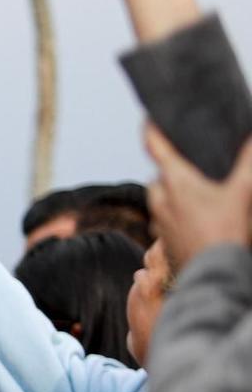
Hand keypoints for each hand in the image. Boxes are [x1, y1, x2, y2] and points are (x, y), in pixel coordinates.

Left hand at [145, 124, 251, 268]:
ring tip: (200, 191)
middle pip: (160, 173)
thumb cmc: (225, 232)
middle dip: (174, 168)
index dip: (152, 129)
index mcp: (174, 181)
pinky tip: (198, 215)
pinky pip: (165, 217)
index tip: (150, 118)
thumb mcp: (243, 191)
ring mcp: (159, 220)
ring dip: (175, 191)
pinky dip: (177, 211)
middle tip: (192, 164)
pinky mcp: (163, 238)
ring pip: (161, 197)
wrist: (213, 274)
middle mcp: (159, 198)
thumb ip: (248, 161)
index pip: (154, 146)